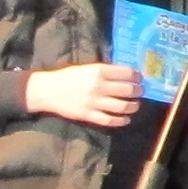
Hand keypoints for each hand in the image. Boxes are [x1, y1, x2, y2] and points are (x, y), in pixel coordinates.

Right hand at [26, 62, 141, 127]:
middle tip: (140, 92)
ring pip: (122, 106)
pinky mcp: (89, 115)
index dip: (137, 76)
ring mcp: (94, 102)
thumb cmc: (67, 77)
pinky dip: (121, 120)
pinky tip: (126, 119)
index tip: (139, 78)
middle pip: (127, 90)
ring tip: (135, 105)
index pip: (126, 73)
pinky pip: (110, 120)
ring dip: (133, 106)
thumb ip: (103, 71)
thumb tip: (124, 74)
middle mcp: (99, 86)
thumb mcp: (86, 68)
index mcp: (98, 71)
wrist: (47, 91)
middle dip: (138, 91)